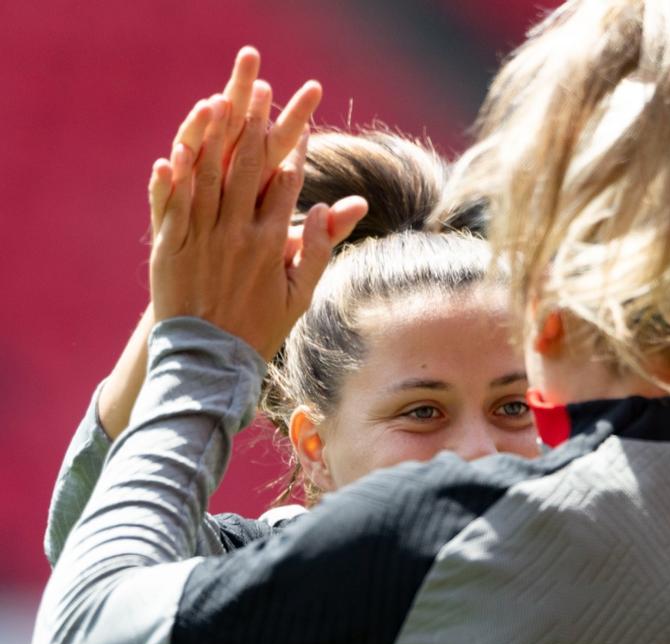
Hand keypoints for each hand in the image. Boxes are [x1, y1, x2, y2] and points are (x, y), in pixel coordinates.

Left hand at [149, 84, 365, 359]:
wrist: (209, 360)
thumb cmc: (260, 327)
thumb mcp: (301, 294)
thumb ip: (317, 250)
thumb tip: (331, 210)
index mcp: (271, 245)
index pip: (286, 186)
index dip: (295, 152)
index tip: (301, 124)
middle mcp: (236, 235)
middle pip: (247, 169)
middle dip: (256, 127)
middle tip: (262, 92)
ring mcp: (201, 239)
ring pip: (209, 178)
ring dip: (215, 137)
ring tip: (221, 101)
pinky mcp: (171, 247)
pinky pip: (173, 203)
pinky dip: (175, 174)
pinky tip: (177, 147)